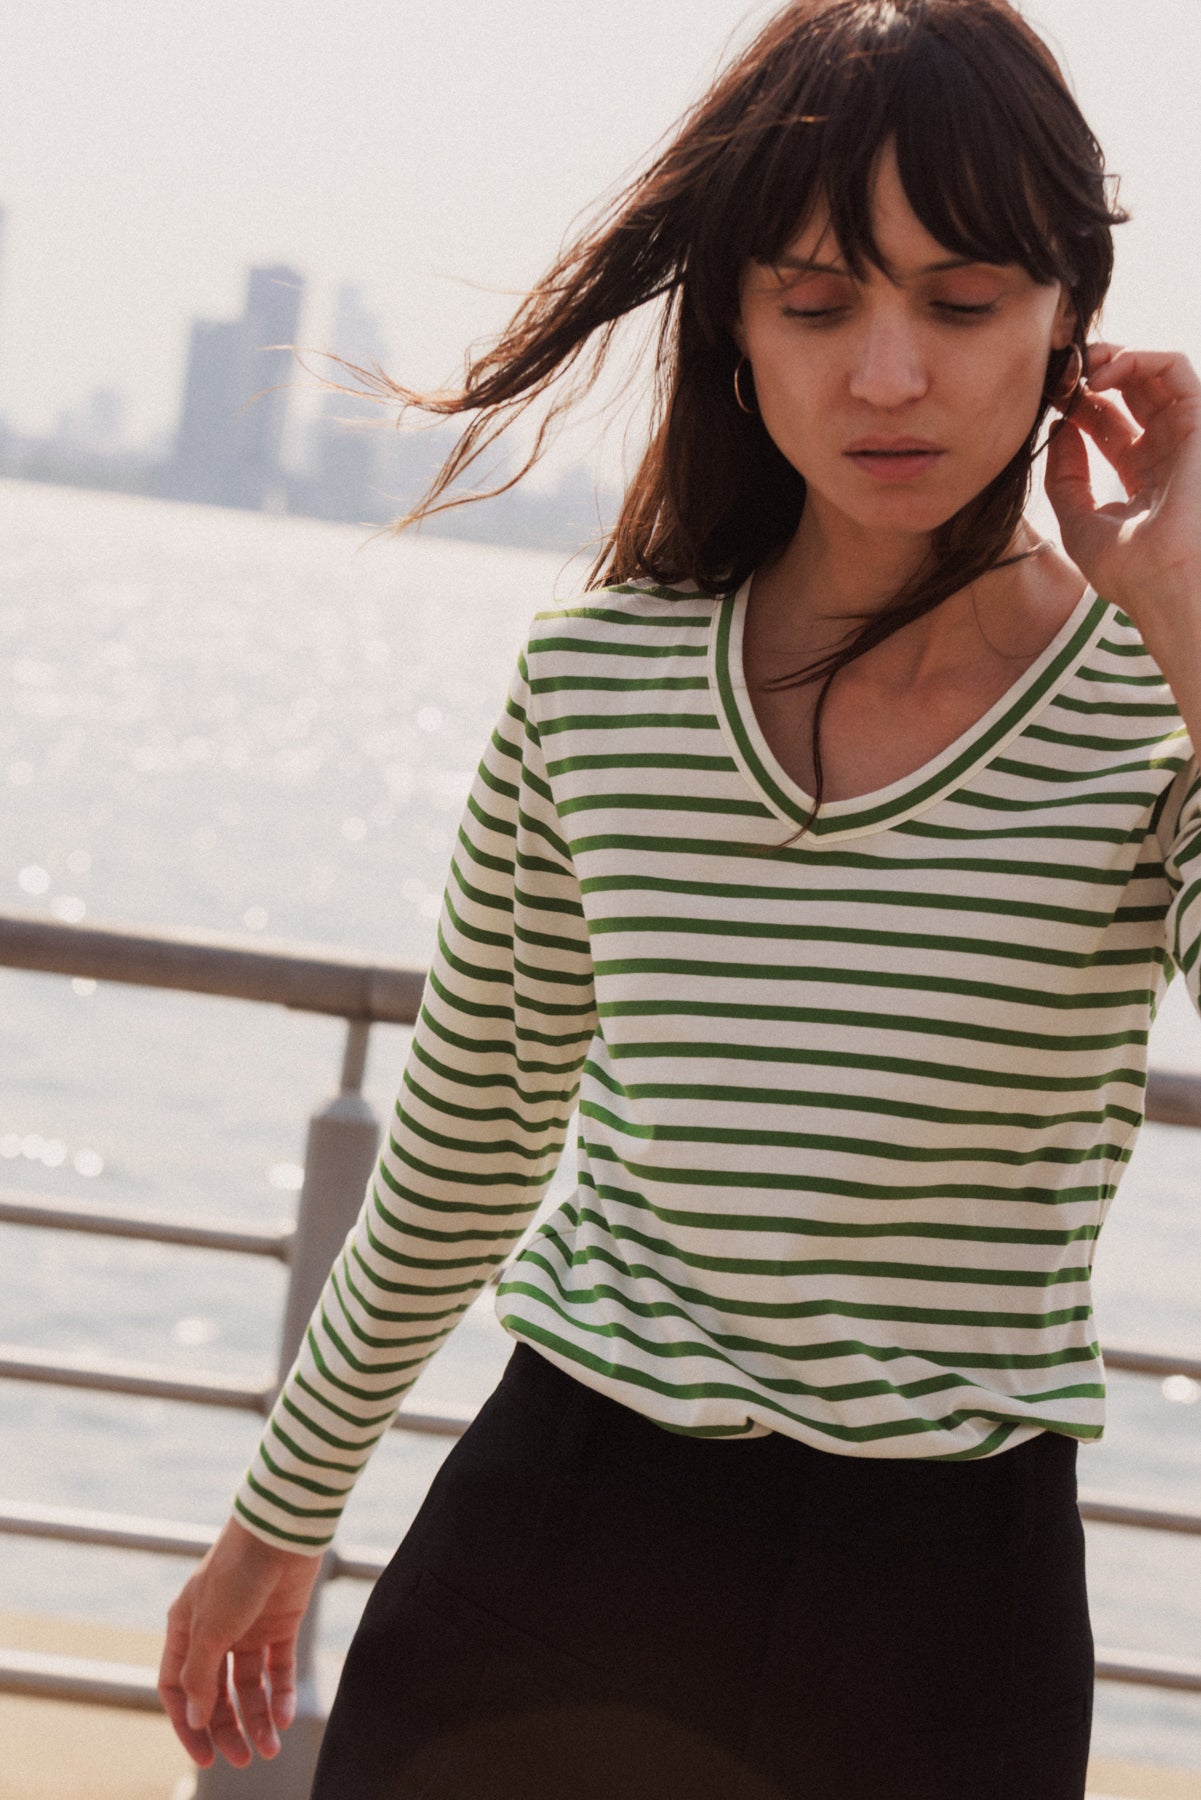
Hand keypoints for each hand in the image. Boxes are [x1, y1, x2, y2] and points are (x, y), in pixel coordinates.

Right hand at [158, 1514, 324, 1767]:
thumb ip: (200, 1675)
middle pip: (215, 1693)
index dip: (188, 1724)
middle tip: (242, 1760)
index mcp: (185, 1628)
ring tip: (270, 1748)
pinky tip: (285, 1717)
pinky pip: (278, 1668)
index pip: (178, 1688)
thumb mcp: (211, 1627)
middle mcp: (215, 1631)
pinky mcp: (282, 1623)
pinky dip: (281, 1694)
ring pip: (249, 1686)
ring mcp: (249, 1627)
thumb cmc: (237, 1571)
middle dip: (226, 1728)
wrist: (283, 1529)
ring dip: (258, 1718)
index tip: (204, 1756)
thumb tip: (195, 1719)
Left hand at [1044, 343, 1200, 624]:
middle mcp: (1165, 452)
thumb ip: (1065, 477)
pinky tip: (1103, 375)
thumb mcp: (1077, 521)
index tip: (1046, 401)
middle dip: (1092, 373)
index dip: (1076, 405)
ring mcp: (1183, 436)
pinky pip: (1175, 367)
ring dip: (1113, 358)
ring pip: (1153, 373)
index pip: (1108, 424)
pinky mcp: (1198, 422)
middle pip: (1129, 393)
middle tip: (1061, 373)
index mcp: (1141, 476)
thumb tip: (1059, 431)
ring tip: (1080, 366)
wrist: (1162, 581)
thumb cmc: (1126, 567)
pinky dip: (1138, 358)